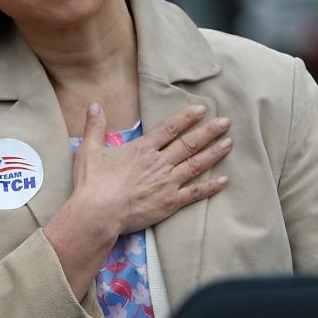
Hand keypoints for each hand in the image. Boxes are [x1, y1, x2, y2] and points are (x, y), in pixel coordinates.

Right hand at [72, 103, 230, 234]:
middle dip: (209, 131)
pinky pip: (195, 193)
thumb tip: (94, 104)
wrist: (98, 213)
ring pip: (196, 164)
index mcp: (141, 149)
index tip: (201, 109)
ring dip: (214, 153)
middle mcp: (159, 163)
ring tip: (229, 143)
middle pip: (188, 144)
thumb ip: (94, 126)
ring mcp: (167, 183)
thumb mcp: (88, 150)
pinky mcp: (170, 202)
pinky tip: (224, 180)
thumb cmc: (92, 182)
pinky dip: (210, 186)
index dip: (185, 118)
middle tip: (225, 122)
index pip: (169, 129)